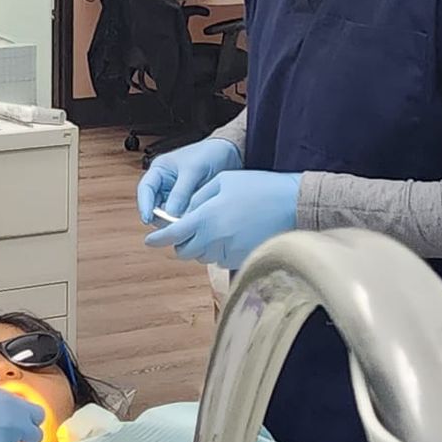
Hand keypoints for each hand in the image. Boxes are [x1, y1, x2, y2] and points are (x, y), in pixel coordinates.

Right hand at [137, 138, 242, 223]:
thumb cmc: (209, 154)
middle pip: (154, 206)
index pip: (146, 189)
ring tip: (186, 224)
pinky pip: (181, 216)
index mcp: (160, 170)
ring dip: (174, 221)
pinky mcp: (186, 204)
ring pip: (167, 214)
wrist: (229, 154)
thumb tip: (170, 213)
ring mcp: (174, 196)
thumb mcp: (193, 170)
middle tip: (172, 226)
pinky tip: (193, 222)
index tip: (147, 219)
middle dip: (161, 217)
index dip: (144, 204)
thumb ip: (181, 191)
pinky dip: (185, 221)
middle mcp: (164, 184)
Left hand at [143, 170, 300, 269]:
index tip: (149, 241)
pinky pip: (220, 260)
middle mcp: (215, 238)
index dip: (158, 239)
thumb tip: (182, 214)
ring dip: (200, 246)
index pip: (173, 234)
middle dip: (180, 243)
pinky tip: (229, 234)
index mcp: (207, 216)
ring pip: (202, 257)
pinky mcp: (242, 259)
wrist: (292, 203)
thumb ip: (198, 199)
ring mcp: (229, 251)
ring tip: (215, 227)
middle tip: (186, 230)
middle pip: (185, 251)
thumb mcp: (222, 181)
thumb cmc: (259, 187)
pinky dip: (217, 250)